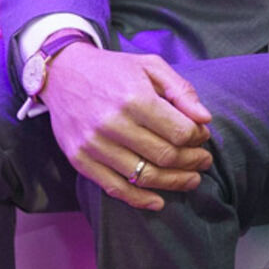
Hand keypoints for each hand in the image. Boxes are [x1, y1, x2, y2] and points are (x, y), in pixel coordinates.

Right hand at [43, 43, 214, 211]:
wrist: (63, 74)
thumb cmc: (113, 69)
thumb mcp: (150, 66)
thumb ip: (181, 90)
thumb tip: (205, 119)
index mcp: (135, 98)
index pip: (179, 132)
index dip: (198, 138)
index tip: (202, 136)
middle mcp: (113, 124)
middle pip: (165, 156)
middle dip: (192, 162)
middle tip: (203, 162)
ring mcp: (94, 145)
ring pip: (144, 176)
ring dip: (173, 183)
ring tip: (191, 180)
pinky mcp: (80, 160)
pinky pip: (115, 189)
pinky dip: (140, 200)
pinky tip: (159, 201)